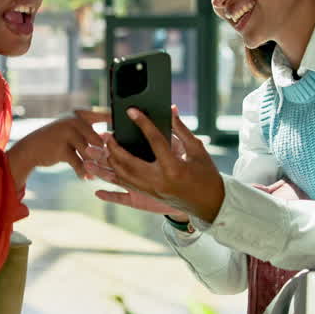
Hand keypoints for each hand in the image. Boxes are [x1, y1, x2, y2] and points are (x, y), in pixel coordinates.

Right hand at [7, 109, 109, 185]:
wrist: (30, 149)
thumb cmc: (54, 140)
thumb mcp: (70, 132)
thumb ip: (87, 134)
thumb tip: (108, 141)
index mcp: (78, 117)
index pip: (101, 116)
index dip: (114, 121)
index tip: (125, 129)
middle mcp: (73, 122)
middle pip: (97, 139)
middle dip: (105, 154)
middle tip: (113, 164)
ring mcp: (67, 134)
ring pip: (89, 153)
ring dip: (95, 165)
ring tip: (100, 174)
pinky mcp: (61, 149)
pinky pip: (78, 162)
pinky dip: (83, 172)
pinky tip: (86, 178)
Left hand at [99, 105, 225, 222]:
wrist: (210, 204)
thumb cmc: (206, 175)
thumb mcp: (197, 150)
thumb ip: (181, 129)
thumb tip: (170, 110)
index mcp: (173, 167)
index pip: (154, 140)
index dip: (142, 123)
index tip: (131, 111)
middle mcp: (159, 180)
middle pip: (128, 162)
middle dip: (114, 147)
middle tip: (107, 133)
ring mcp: (152, 190)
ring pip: (123, 175)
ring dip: (110, 160)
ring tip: (104, 146)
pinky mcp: (148, 195)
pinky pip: (125, 185)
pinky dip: (114, 175)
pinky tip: (106, 166)